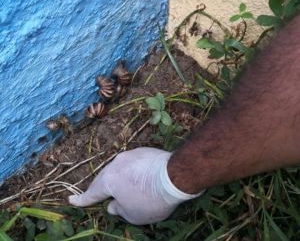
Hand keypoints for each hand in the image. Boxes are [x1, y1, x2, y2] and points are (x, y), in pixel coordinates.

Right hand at [69, 147, 200, 224]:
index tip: (72, 199)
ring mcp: (130, 155)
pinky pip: (133, 164)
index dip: (82, 200)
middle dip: (102, 188)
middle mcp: (116, 164)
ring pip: (120, 169)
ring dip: (120, 179)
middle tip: (99, 196)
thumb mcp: (132, 214)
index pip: (92, 193)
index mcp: (109, 180)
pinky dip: (132, 172)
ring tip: (125, 188)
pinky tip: (140, 178)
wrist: (174, 176)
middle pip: (106, 178)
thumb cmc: (151, 199)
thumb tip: (112, 204)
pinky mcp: (143, 151)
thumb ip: (118, 209)